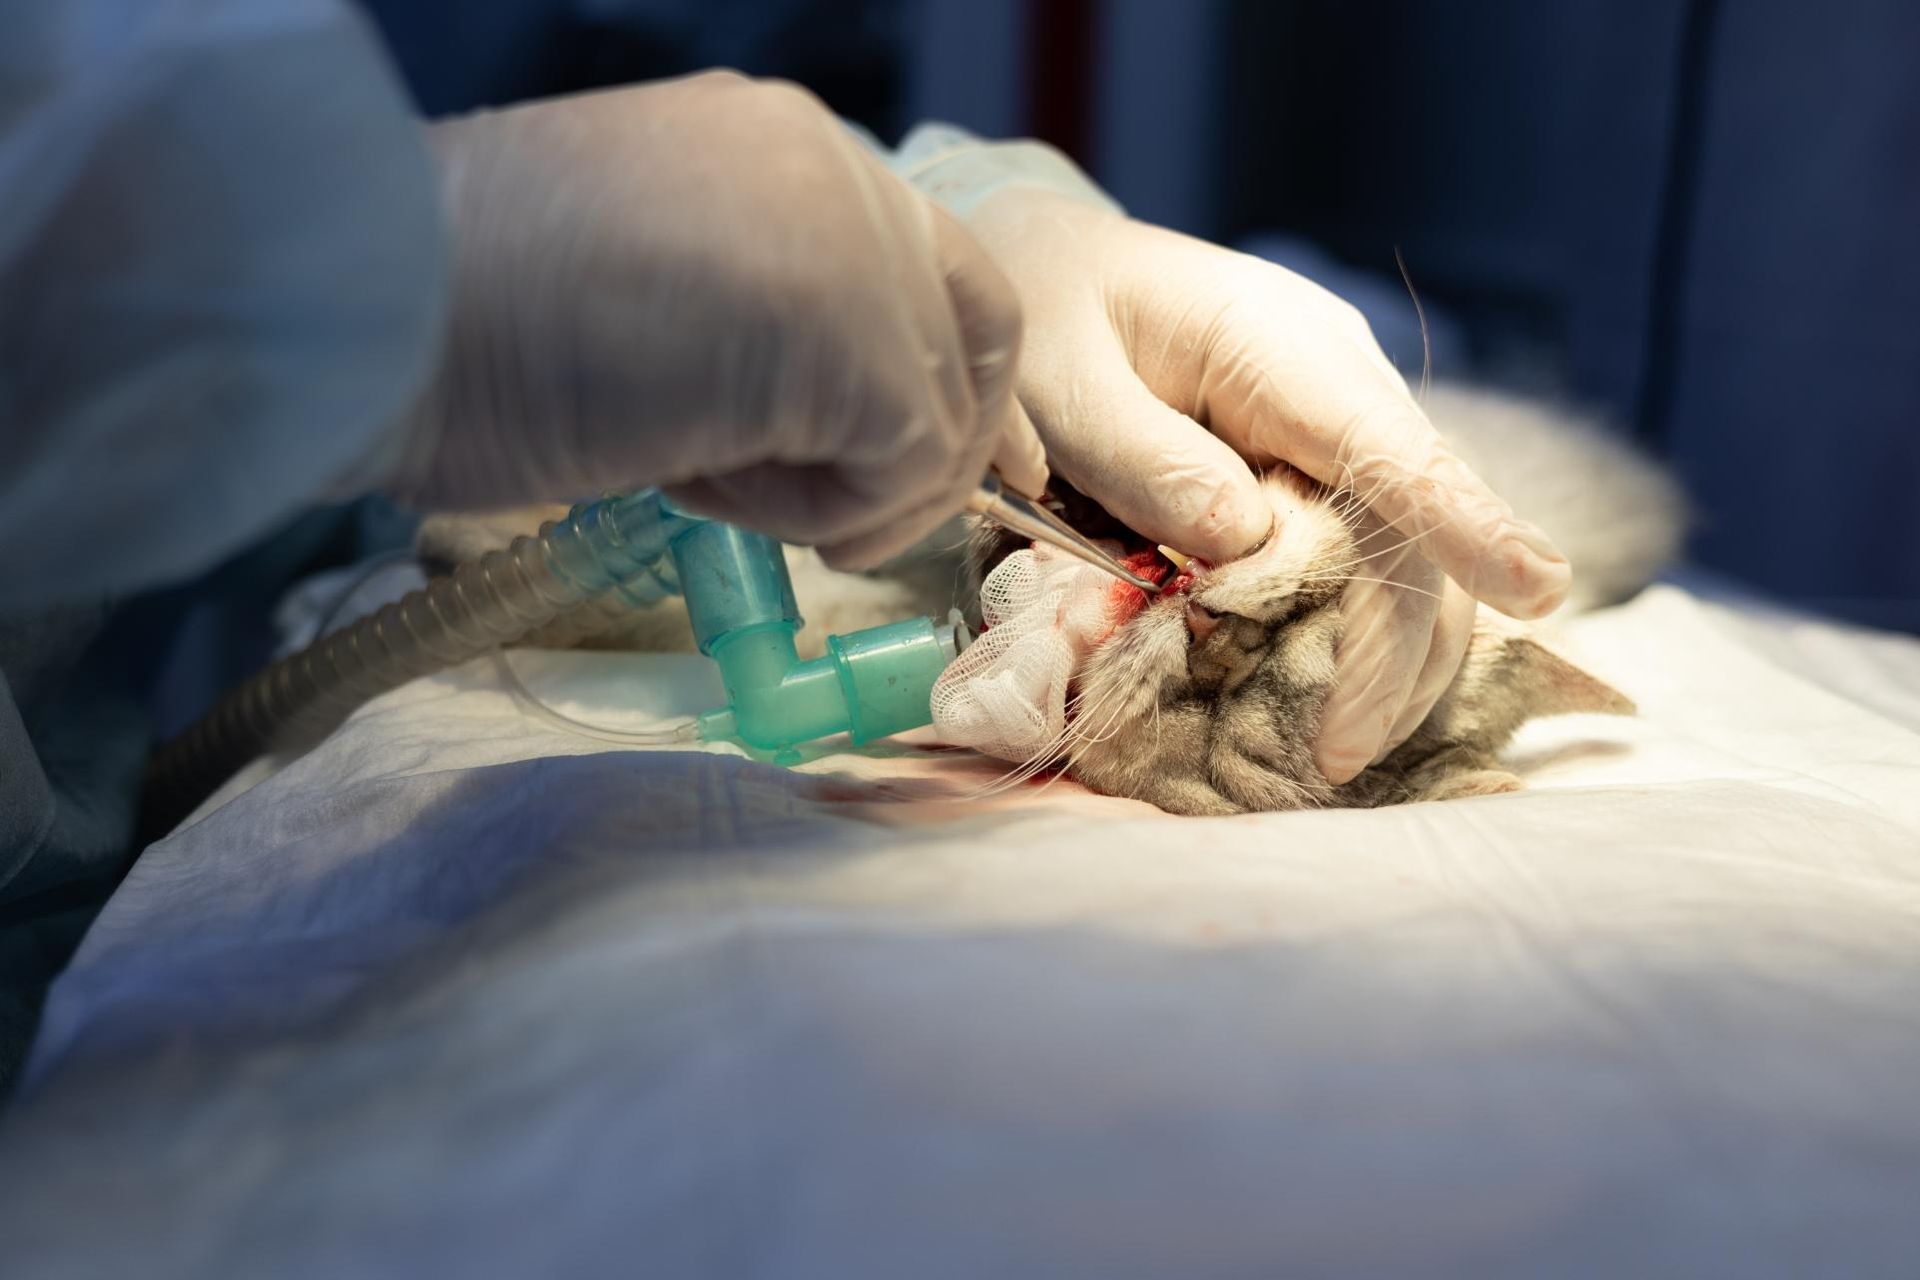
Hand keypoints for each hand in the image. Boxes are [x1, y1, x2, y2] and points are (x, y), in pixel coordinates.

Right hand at [397, 73, 1044, 566]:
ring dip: (834, 487)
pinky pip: (904, 466)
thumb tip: (825, 417)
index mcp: (780, 147)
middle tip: (835, 517)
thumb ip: (757, 319)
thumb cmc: (463, 309)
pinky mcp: (850, 341)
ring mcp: (851, 244)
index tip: (929, 468)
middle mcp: (834, 169)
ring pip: (937, 414)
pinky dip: (822, 512)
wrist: (370, 299)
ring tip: (698, 464)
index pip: (932, 266)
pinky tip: (698, 474)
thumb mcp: (647, 285)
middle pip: (977, 331)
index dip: (951, 378)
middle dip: (923, 447)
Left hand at [954, 188, 1568, 779]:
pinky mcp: (1312, 475)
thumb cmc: (1039, 314)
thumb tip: (1245, 545)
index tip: (1536, 590)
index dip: (1462, 521)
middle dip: (1389, 649)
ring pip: (1400, 556)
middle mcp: (1333, 385)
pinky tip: (1323, 701)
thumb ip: (1142, 459)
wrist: (1039, 269)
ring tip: (1335, 751)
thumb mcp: (1054, 379)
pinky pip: (1357, 561)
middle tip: (1338, 754)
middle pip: (1407, 526)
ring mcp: (1332, 432)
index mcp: (1273, 342)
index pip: (1386, 443)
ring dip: (1379, 659)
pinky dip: (1344, 636)